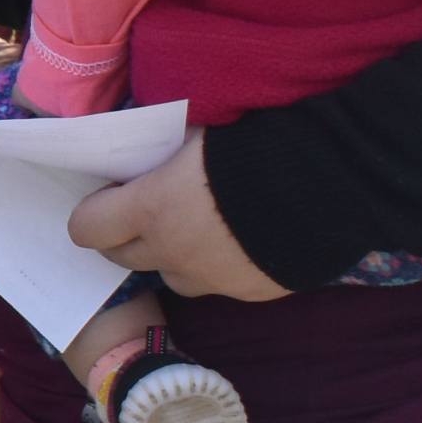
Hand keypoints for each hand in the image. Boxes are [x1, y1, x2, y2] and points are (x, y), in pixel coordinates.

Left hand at [64, 130, 288, 300]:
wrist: (334, 179)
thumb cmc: (258, 140)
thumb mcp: (198, 130)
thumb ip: (166, 150)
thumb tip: (153, 148)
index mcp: (151, 208)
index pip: (87, 228)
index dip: (92, 213)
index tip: (110, 195)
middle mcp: (174, 252)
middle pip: (124, 258)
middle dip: (126, 236)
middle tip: (146, 212)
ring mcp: (215, 278)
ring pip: (174, 276)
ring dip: (175, 256)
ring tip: (201, 227)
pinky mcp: (253, 292)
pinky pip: (223, 283)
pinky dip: (225, 265)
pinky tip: (248, 238)